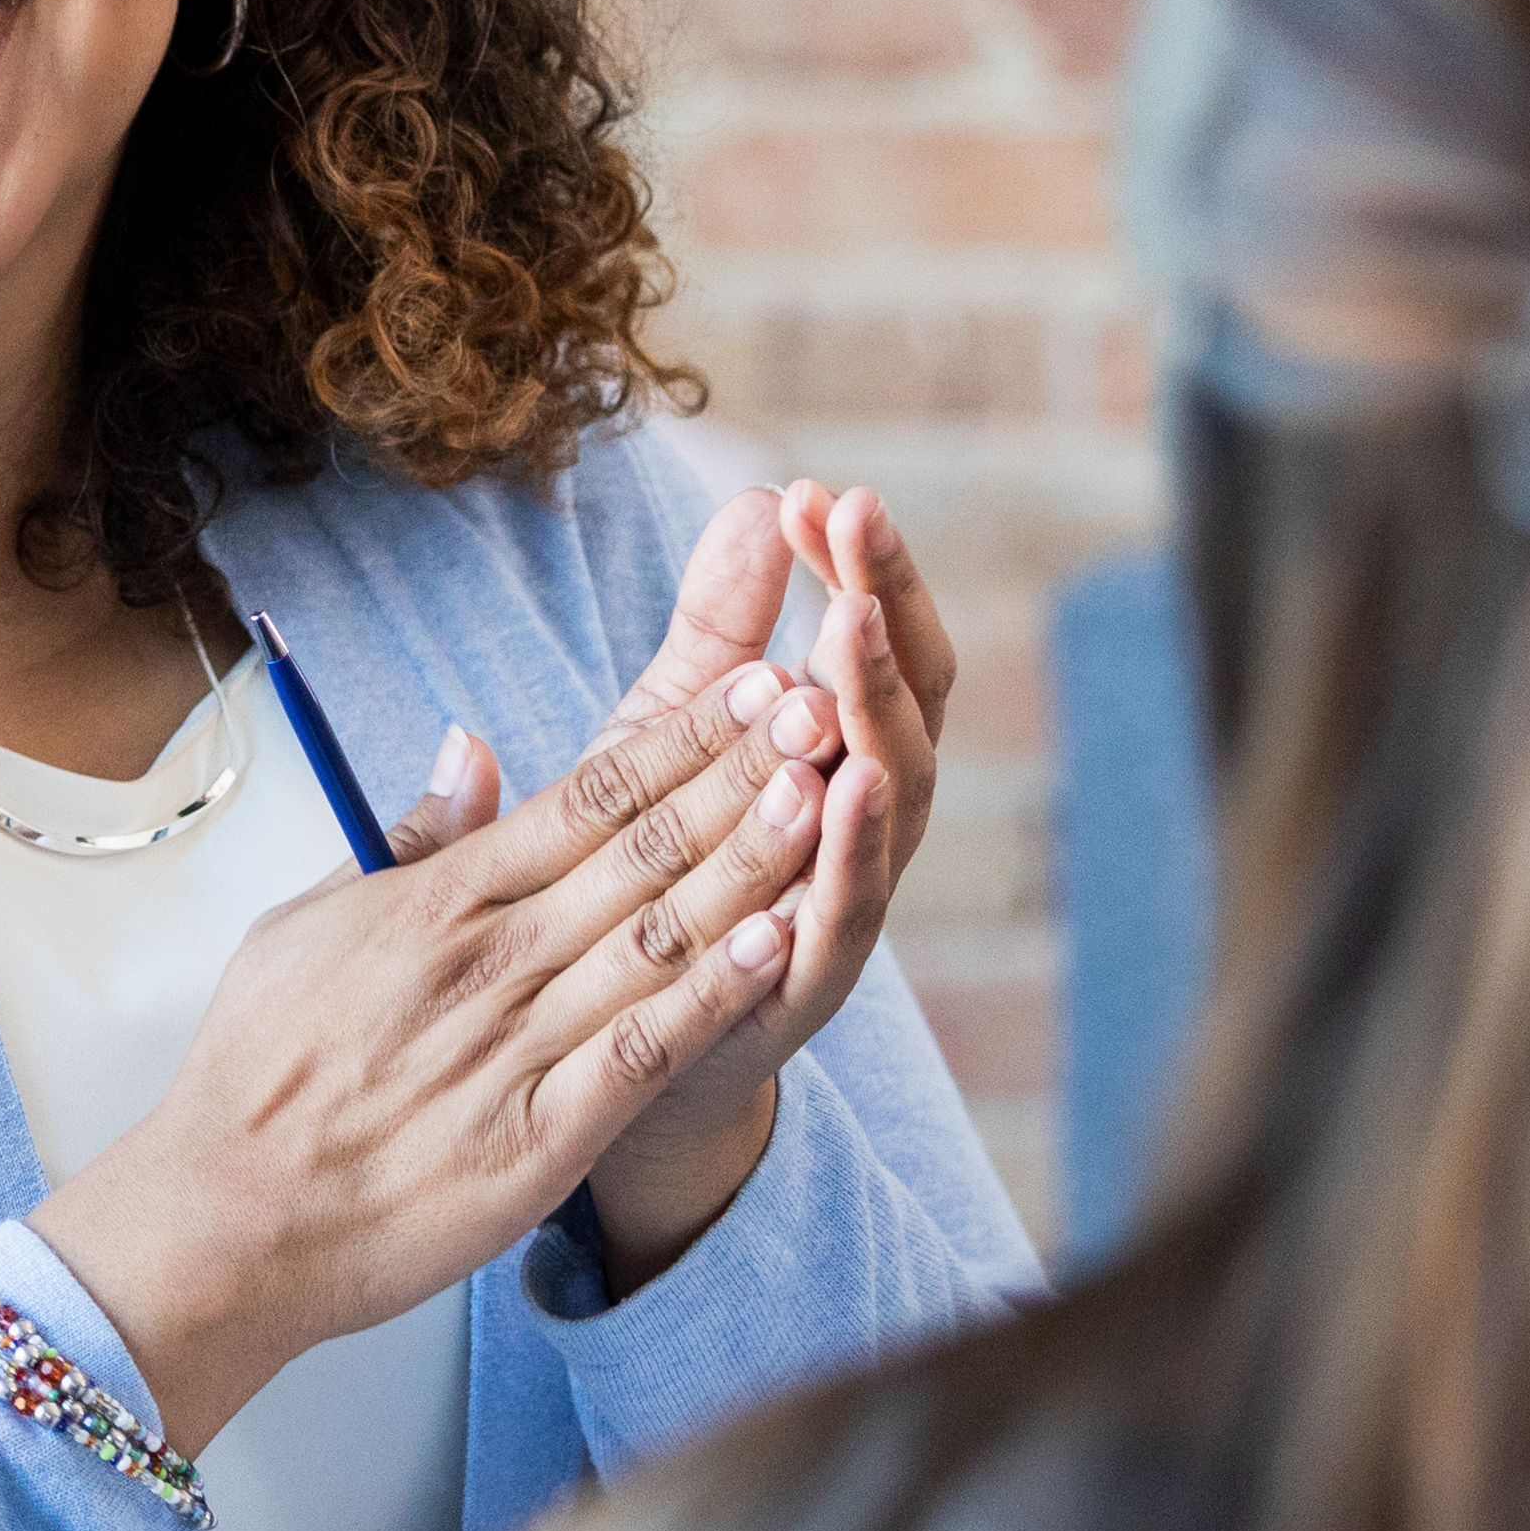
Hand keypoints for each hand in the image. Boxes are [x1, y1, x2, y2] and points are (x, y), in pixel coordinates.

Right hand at [28, 611, 839, 1453]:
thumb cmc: (260, 1071)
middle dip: (738, 774)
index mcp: (438, 902)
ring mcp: (516, 1049)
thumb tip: (472, 745)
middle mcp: (487, 961)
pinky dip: (709, 995)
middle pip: (639, 850)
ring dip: (746, 862)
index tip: (752, 682)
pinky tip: (774, 946)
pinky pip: (640, 1053)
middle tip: (821, 707)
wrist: (224, 1220)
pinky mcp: (537, 1141)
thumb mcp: (309, 923)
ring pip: (656, 936)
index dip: (680, 737)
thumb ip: (410, 839)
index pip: (585, 797)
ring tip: (820, 795)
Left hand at [580, 485, 953, 1280]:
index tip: (818, 488)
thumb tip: (759, 491)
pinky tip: (840, 788)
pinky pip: (842, 917)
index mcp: (838, 753)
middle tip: (857, 520)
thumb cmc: (659, 866)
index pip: (876, 641)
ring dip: (877, 712)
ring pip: (891, 804)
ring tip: (854, 626)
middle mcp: (864, 824)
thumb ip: (720, 622)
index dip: (862, 566)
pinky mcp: (803, 985)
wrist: (622, 1042)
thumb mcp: (675, 727)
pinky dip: (849, 854)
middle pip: (907, 704)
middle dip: (885, 608)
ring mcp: (845, 904)